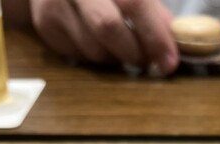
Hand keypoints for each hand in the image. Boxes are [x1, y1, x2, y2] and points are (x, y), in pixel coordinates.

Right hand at [29, 0, 178, 72]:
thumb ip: (151, 8)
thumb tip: (174, 39)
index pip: (134, 2)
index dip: (155, 35)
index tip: (170, 62)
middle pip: (108, 27)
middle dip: (134, 52)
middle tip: (148, 61)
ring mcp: (55, 2)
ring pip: (94, 49)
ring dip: (117, 58)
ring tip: (124, 47)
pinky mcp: (45, 25)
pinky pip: (80, 56)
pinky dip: (97, 57)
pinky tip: (100, 42)